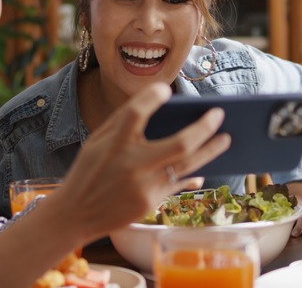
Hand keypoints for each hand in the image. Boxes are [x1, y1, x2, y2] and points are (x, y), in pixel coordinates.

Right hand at [54, 83, 230, 242]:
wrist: (76, 213)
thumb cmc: (90, 169)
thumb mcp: (98, 141)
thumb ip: (124, 122)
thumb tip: (159, 103)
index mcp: (113, 144)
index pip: (135, 113)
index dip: (151, 97)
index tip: (165, 89)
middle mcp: (131, 165)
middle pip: (180, 144)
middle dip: (204, 127)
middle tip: (219, 114)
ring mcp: (144, 187)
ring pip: (188, 166)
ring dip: (210, 150)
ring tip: (225, 138)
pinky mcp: (150, 203)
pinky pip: (178, 184)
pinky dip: (192, 173)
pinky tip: (203, 167)